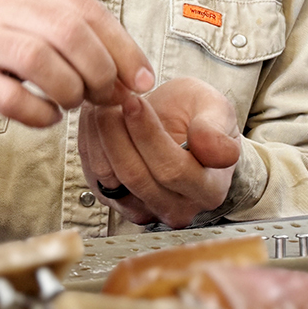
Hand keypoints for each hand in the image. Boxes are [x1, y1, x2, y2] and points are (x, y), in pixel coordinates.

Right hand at [0, 0, 154, 127]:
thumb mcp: (30, 14)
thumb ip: (79, 34)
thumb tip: (134, 75)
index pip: (88, 10)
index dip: (123, 49)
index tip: (141, 80)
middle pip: (68, 33)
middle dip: (100, 71)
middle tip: (105, 95)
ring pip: (40, 61)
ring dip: (70, 91)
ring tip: (72, 102)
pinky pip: (12, 98)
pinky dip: (40, 113)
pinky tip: (47, 115)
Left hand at [79, 76, 241, 227]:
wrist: (180, 129)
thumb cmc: (199, 118)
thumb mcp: (215, 108)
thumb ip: (216, 126)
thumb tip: (215, 150)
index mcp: (209, 188)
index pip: (172, 170)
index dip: (147, 134)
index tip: (133, 100)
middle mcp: (178, 208)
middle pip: (136, 176)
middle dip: (117, 132)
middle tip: (110, 99)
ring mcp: (146, 210)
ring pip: (112, 178)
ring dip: (100, 136)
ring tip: (102, 104)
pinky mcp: (118, 204)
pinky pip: (96, 178)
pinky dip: (91, 145)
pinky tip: (96, 120)